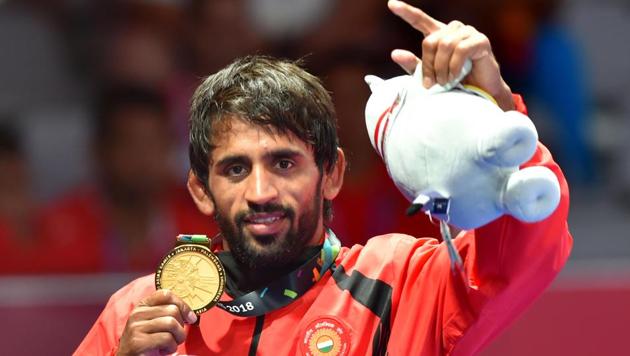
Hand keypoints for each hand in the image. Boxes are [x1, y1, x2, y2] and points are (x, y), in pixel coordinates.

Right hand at [116, 290, 197, 355]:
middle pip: (172, 310)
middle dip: (181, 326)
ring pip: (171, 323)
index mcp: (142, 306)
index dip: (183, 305)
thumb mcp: (155, 324)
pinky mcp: (138, 342)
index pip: (166, 294)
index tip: (190, 318)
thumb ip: (167, 314)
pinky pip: (166, 338)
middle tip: (176, 337)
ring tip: (170, 345)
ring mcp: (136, 327)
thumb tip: (191, 315)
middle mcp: (137, 314)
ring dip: (178, 337)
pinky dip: (171, 347)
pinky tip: (163, 351)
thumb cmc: (147, 343)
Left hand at [387, 0, 513, 110]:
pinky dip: (454, 67)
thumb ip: (413, 65)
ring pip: (445, 45)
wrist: (479, 94)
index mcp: (439, 35)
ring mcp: (468, 32)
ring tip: (445, 82)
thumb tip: (394, 53)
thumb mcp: (428, 76)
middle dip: (428, 65)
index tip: (392, 4)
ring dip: (442, 68)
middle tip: (431, 84)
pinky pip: (460, 50)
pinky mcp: (480, 40)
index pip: (421, 20)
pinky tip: (455, 77)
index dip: (406, 12)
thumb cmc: (454, 84)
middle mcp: (453, 29)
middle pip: (430, 41)